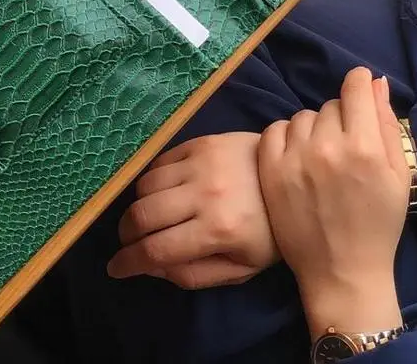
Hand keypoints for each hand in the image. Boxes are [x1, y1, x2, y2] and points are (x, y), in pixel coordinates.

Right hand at [106, 133, 279, 288]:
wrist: (299, 177)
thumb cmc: (270, 231)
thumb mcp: (241, 268)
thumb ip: (194, 274)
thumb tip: (152, 266)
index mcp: (218, 230)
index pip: (156, 250)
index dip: (129, 262)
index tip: (116, 268)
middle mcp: (204, 194)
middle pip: (142, 215)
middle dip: (126, 235)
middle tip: (129, 242)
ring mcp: (201, 163)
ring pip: (145, 186)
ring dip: (137, 206)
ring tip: (147, 217)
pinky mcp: (200, 142)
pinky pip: (158, 161)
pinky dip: (150, 180)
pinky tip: (160, 191)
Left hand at [258, 69, 409, 335]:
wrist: (341, 271)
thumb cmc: (378, 225)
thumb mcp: (399, 176)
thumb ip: (387, 125)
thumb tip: (375, 81)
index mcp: (363, 147)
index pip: (354, 88)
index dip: (359, 82)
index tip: (359, 87)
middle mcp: (325, 146)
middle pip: (330, 105)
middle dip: (340, 118)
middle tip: (346, 146)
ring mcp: (293, 157)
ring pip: (303, 116)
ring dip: (313, 128)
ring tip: (321, 156)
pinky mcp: (269, 168)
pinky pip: (276, 129)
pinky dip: (287, 137)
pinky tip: (298, 157)